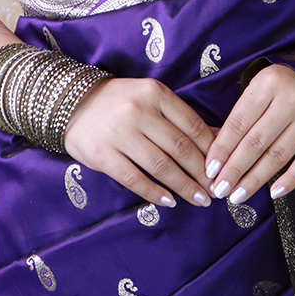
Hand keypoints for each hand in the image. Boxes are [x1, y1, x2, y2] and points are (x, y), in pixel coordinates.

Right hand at [64, 77, 216, 208]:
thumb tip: (219, 138)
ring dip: (184, 186)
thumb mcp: (152, 99)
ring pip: (161, 166)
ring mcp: (119, 134)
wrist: (71, 103)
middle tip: (216, 190)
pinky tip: (169, 201)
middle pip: (180, 148)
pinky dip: (154, 193)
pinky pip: (134, 179)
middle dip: (202, 173)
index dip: (211, 150)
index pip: (192, 125)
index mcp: (155, 94)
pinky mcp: (103, 155)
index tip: (223, 168)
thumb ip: (182, 118)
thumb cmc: (120, 102)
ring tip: (200, 199)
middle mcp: (139, 111)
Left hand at [203, 64, 294, 204]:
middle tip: (220, 190)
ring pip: (278, 155)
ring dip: (256, 179)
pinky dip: (290, 180)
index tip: (209, 171)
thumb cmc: (279, 86)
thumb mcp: (256, 89)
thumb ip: (238, 118)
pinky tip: (273, 193)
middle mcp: (291, 100)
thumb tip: (214, 156)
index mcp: (268, 83)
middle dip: (235, 169)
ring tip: (238, 196)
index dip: (222, 149)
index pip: (239, 122)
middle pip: (256, 142)